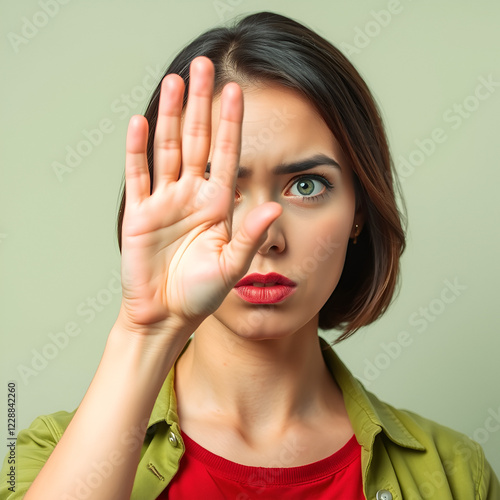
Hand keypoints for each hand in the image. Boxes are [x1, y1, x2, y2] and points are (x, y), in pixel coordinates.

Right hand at [117, 57, 281, 334]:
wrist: (167, 315)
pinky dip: (138, 150)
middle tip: (204, 65)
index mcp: (217, 205)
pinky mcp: (140, 213)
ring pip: (167, 149)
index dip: (230, 123)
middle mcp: (192, 196)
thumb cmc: (201, 295)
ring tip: (175, 81)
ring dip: (170, 116)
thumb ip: (250, 237)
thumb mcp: (231, 266)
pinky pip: (138, 176)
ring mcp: (164, 202)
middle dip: (200, 104)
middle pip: (196, 140)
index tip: (237, 90)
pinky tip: (141, 123)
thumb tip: (275, 208)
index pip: (226, 154)